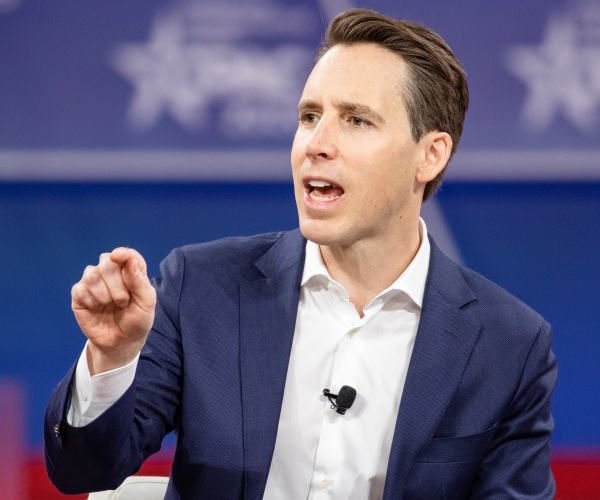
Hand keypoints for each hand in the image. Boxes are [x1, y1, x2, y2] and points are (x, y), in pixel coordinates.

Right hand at [71, 247, 156, 374]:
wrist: (122, 342)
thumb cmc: (137, 320)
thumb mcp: (146, 303)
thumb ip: (139, 281)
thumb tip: (128, 259)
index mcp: (131, 270)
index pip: (127, 254)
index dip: (123, 254)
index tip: (119, 257)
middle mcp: (111, 272)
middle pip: (107, 262)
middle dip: (117, 284)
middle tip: (123, 302)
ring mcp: (93, 281)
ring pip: (92, 273)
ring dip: (104, 293)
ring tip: (110, 305)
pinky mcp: (79, 294)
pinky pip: (80, 288)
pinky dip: (91, 300)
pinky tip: (96, 308)